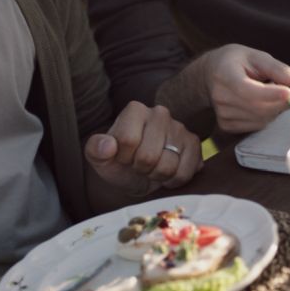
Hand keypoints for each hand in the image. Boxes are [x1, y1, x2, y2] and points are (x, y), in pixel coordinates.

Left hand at [85, 102, 201, 195]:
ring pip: (168, 166)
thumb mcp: (101, 160)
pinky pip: (184, 172)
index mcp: (135, 110)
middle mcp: (160, 113)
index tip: (123, 157)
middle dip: (141, 169)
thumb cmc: (120, 164)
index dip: (123, 158)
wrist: (140, 174)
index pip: (128, 141)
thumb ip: (95, 150)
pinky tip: (168, 172)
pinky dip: (173, 180)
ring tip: (153, 168)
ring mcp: (180, 127)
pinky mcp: (194, 143)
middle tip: (139, 165)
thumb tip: (107, 146)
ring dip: (157, 176)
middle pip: (148, 156)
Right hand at [204, 44, 289, 132]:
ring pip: (261, 119)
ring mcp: (222, 114)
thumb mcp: (257, 56)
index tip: (289, 93)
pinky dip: (267, 116)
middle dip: (281, 101)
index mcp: (224, 74)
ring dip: (275, 108)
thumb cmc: (236, 62)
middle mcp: (220, 97)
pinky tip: (261, 103)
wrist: (210, 75)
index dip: (269, 94)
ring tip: (270, 93)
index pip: (246, 90)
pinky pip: (257, 126)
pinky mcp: (227, 126)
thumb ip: (278, 69)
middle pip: (258, 107)